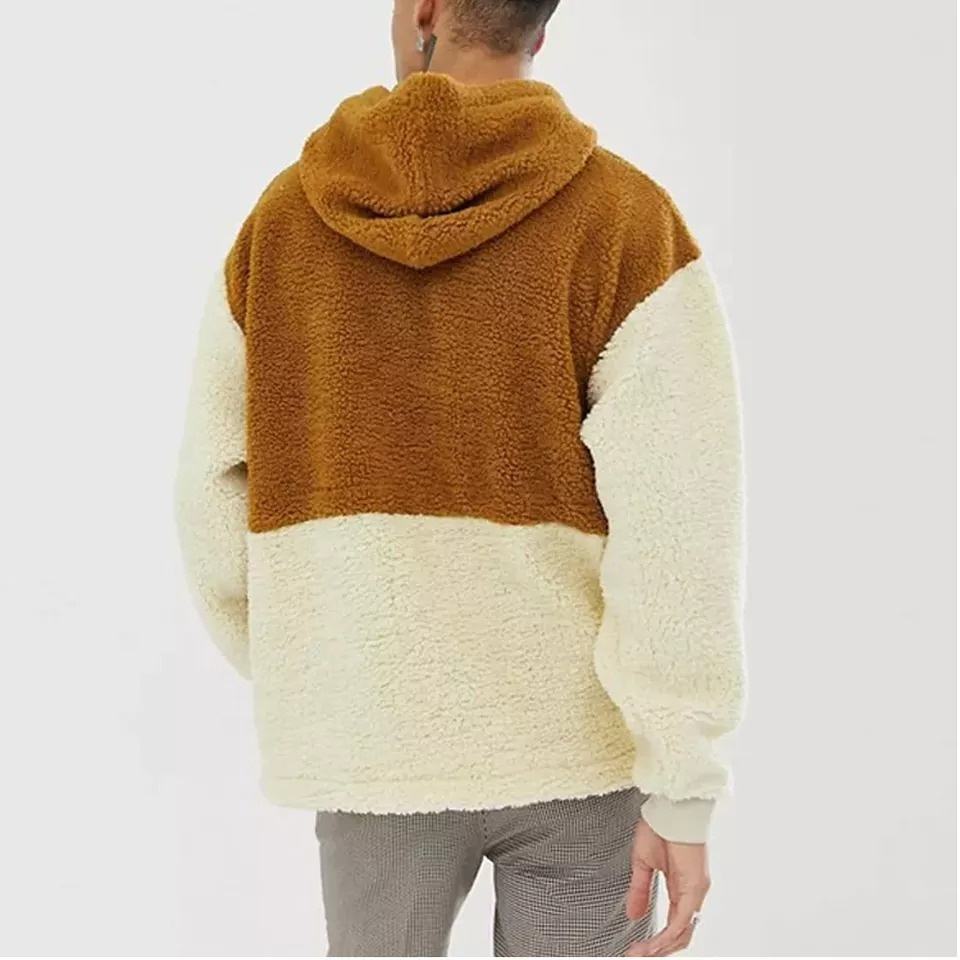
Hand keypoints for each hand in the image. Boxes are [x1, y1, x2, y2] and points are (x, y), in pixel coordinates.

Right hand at [624, 816, 709, 955]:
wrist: (671, 807)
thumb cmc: (661, 826)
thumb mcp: (643, 863)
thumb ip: (640, 890)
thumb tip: (634, 913)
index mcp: (681, 887)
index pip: (673, 924)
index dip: (657, 939)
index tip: (637, 947)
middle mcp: (692, 893)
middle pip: (680, 934)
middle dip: (658, 949)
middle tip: (638, 955)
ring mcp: (696, 892)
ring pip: (683, 932)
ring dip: (661, 947)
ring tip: (642, 953)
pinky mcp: (695, 888)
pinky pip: (682, 920)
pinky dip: (667, 935)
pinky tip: (654, 943)